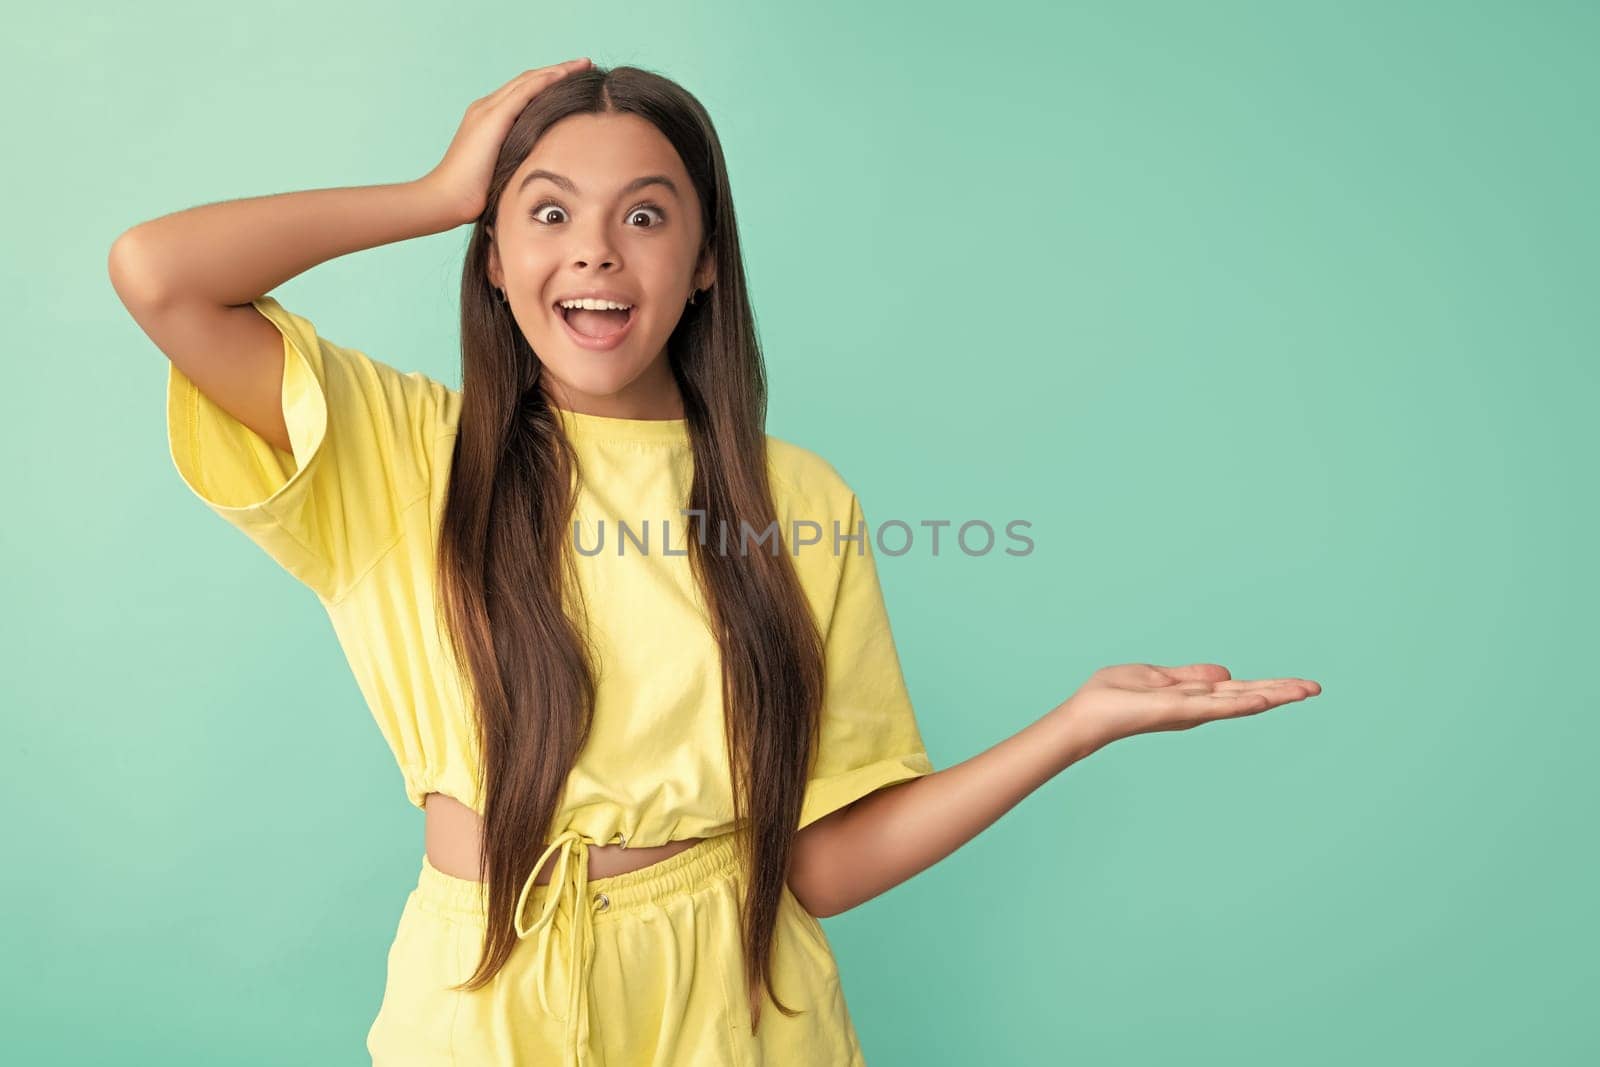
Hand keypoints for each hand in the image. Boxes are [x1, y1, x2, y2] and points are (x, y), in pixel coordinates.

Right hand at [419, 59, 593, 225]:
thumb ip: (519, 162)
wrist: (447, 199)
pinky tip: (564, 75)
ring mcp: (488, 110)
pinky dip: (545, 81)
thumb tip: (545, 171)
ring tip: (583, 64)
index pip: (524, 93)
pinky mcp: (492, 118)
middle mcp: (486, 108)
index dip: (549, 84)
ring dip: (557, 70)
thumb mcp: (504, 172)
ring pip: (528, 80)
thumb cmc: (474, 196)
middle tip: (585, 64)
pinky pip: (523, 91)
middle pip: (528, 80)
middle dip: (558, 71)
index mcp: (489, 119)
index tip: (575, 81)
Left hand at [1056, 663, 1321, 748]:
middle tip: (1318, 688)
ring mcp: (1190, 711)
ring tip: (1304, 691)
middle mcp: (1198, 707)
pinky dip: (1239, 702)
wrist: (1087, 716)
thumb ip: (1191, 676)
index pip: (1239, 689)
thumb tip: (1226, 673)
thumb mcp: (1157, 677)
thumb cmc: (1113, 697)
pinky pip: (1213, 706)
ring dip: (1271, 695)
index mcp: (1194, 696)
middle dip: (1282, 692)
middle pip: (1248, 696)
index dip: (1270, 686)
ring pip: (1239, 701)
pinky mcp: (1177, 711)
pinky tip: (1263, 698)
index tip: (1302, 685)